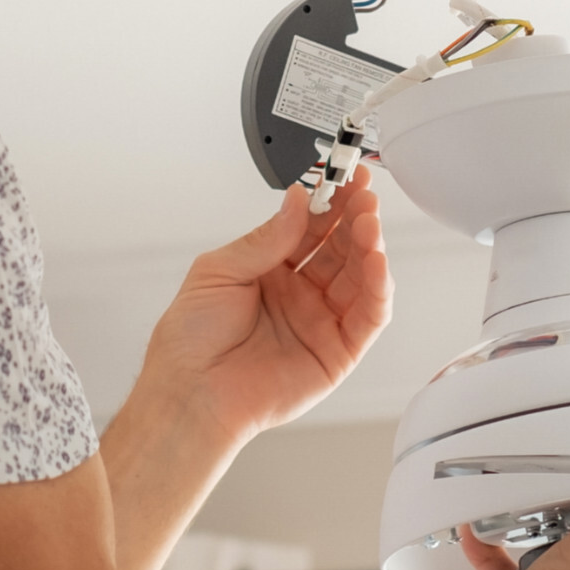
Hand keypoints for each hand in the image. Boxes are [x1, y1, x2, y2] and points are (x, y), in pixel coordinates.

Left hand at [132, 169, 391, 442]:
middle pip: (340, 248)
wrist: (190, 393)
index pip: (311, 229)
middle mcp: (299, 294)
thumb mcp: (219, 271)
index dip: (330, 203)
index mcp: (269, 271)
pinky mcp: (336, 354)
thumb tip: (298, 201)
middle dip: (355, 218)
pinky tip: (376, 262)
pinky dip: (378, 289)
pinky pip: (367, 317)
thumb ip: (265, 238)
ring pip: (359, 278)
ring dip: (370, 247)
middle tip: (364, 193)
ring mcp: (319, 323)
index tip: (343, 176)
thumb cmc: (190, 341)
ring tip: (370, 222)